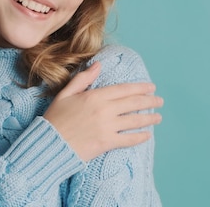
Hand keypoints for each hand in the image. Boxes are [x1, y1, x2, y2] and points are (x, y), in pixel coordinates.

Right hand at [43, 61, 162, 161]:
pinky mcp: (106, 143)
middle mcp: (104, 110)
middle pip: (132, 103)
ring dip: (149, 118)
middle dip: (149, 101)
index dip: (139, 88)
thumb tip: (98, 65)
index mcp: (95, 96)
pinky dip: (139, 137)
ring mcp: (107, 127)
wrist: (49, 143)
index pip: (123, 89)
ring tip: (158, 117)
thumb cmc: (55, 118)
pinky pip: (128, 139)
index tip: (151, 87)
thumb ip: (83, 79)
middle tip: (160, 101)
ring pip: (134, 120)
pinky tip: (147, 135)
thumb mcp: (65, 93)